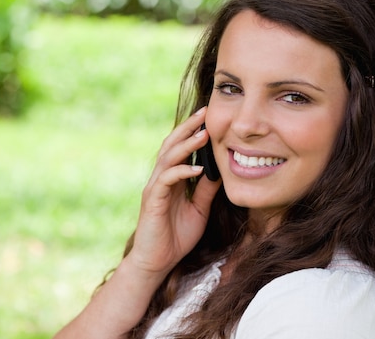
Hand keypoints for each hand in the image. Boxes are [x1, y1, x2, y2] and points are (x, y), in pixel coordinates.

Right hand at [127, 107, 221, 276]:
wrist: (157, 262)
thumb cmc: (176, 237)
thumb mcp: (199, 209)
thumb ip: (206, 189)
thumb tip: (221, 169)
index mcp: (172, 179)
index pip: (180, 148)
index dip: (192, 131)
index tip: (209, 117)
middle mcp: (161, 179)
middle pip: (171, 145)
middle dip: (188, 127)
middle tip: (204, 112)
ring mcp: (155, 188)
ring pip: (168, 158)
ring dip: (186, 144)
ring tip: (203, 134)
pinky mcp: (153, 200)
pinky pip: (166, 180)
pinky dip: (181, 171)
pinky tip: (197, 168)